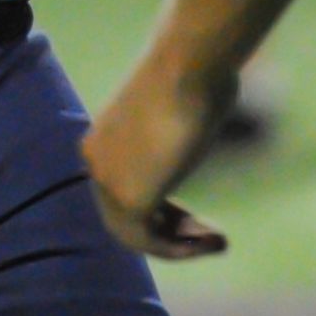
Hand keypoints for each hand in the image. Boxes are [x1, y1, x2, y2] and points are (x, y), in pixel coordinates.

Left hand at [83, 67, 231, 260]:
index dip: (163, 210)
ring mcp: (106, 183)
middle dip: (172, 230)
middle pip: (128, 216)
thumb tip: (205, 119)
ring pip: (137, 234)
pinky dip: (182, 250)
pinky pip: (150, 241)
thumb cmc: (197, 71)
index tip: (198, 216)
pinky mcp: (127, 200)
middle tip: (210, 232)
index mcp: (102, 139)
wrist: (188, 65)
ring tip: (219, 242)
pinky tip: (215, 240)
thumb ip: (180, 127)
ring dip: (181, 245)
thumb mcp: (184, 103)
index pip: (124, 190)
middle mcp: (96, 163)